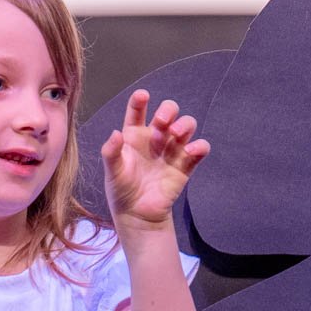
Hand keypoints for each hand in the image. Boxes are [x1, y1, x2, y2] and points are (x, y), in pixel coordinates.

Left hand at [101, 90, 210, 231]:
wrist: (137, 214)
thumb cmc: (121, 190)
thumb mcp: (112, 171)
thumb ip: (111, 152)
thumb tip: (115, 133)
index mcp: (134, 135)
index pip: (138, 111)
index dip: (140, 100)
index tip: (143, 96)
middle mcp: (155, 138)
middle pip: (169, 112)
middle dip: (169, 110)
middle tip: (162, 123)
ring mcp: (172, 150)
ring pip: (186, 125)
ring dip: (184, 124)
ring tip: (175, 134)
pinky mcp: (185, 164)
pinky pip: (200, 149)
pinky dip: (200, 146)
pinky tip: (190, 150)